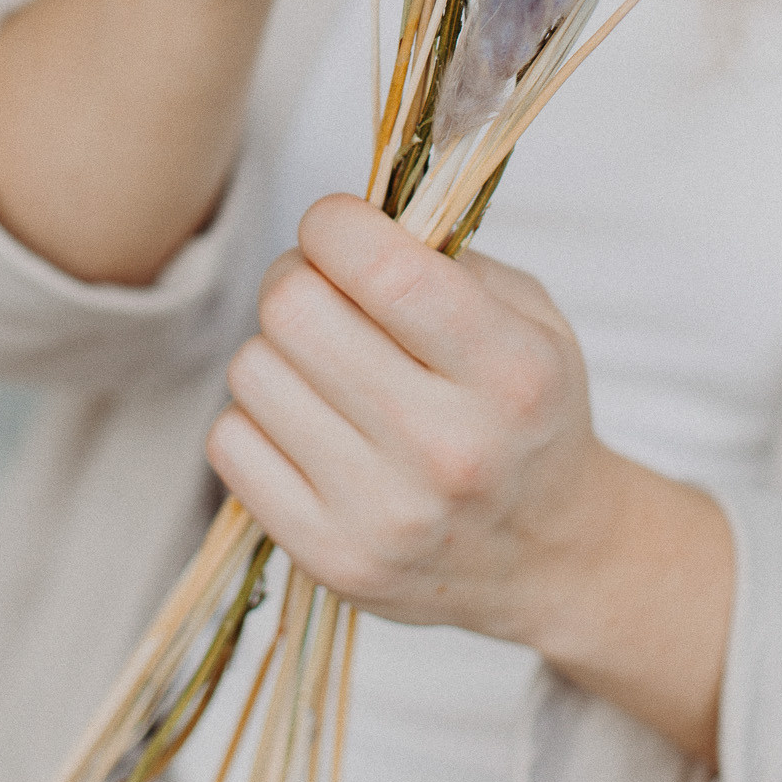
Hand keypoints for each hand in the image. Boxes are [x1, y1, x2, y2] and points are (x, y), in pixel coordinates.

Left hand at [207, 195, 732, 767]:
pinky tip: (308, 425)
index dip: (333, 224)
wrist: (551, 556)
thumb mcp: (530, 318)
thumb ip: (445, 258)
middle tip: (324, 292)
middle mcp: (451, 449)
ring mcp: (386, 514)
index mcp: (511, 373)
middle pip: (294, 310)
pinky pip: (230, 444)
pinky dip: (255, 419)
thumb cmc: (528, 414)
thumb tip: (344, 223)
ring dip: (277, 352)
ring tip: (324, 369)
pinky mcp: (331, 558)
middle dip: (298, 278)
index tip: (338, 229)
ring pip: (253, 370)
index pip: (379, 266)